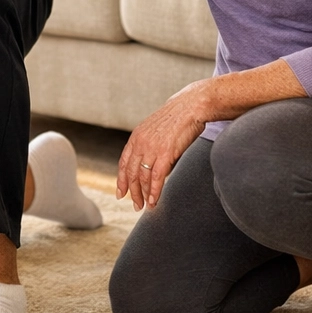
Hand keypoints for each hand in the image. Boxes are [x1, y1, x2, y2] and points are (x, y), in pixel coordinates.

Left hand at [117, 81, 211, 210]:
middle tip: (135, 205)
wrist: (190, 106)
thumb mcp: (156, 130)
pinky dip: (154, 192)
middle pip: (131, 173)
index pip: (124, 163)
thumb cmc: (177, 118)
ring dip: (143, 194)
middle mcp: (140, 143)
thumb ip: (150, 146)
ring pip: (143, 178)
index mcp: (136, 136)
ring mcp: (152, 148)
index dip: (121, 180)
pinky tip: (153, 201)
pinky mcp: (165, 153)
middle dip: (132, 191)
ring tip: (145, 206)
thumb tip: (152, 166)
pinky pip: (156, 178)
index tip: (120, 193)